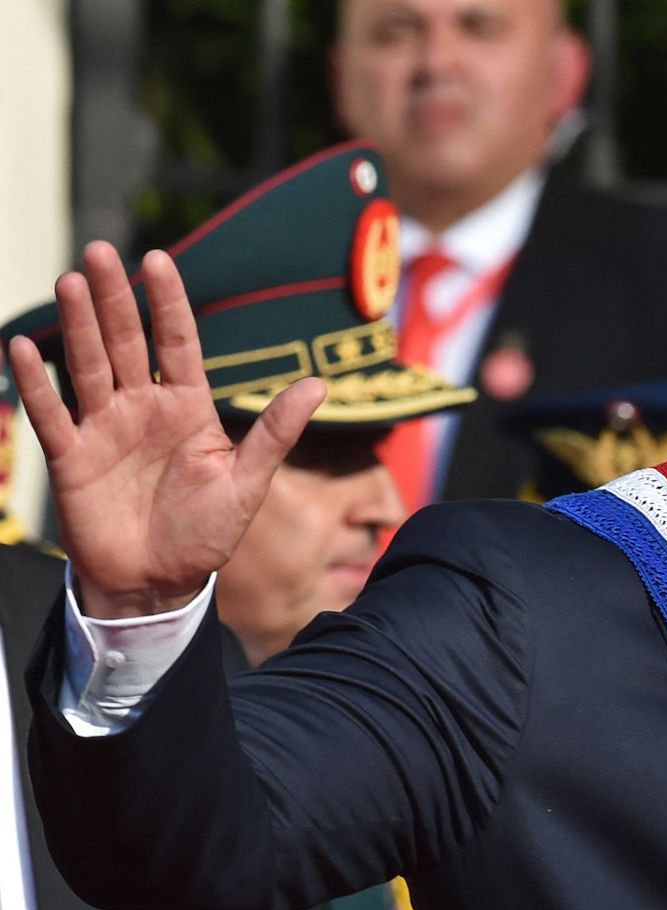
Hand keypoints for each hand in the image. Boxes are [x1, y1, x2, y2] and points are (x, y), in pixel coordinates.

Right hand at [7, 242, 324, 617]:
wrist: (160, 583)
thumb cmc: (207, 534)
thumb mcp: (248, 483)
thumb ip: (276, 433)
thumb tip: (319, 385)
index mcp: (188, 408)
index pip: (178, 343)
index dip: (168, 303)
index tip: (158, 259)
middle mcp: (143, 408)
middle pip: (127, 342)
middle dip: (115, 298)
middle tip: (99, 251)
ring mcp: (105, 428)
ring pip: (88, 366)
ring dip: (78, 325)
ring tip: (70, 282)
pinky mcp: (72, 456)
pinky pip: (51, 413)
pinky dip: (35, 382)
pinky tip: (22, 347)